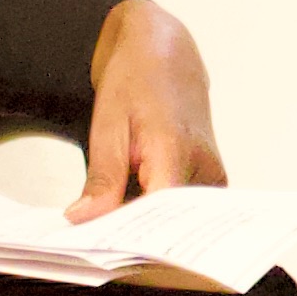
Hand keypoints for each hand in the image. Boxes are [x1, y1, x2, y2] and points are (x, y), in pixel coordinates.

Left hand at [75, 0, 225, 223]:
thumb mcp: (107, 123)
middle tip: (94, 239)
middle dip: (132, 237)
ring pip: (177, 220)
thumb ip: (102, 176)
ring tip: (110, 222)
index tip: (98, 246)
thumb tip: (85, 218)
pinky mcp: (210, 176)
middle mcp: (203, 167)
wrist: (164, 49)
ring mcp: (212, 173)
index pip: (157, 217)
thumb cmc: (138, 76)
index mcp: (176, 151)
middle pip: (169, 225)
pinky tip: (131, 209)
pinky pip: (183, 208)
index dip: (128, 239)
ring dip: (145, 226)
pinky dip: (157, 213)